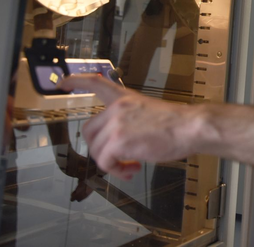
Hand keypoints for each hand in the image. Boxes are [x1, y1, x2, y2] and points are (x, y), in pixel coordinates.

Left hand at [57, 74, 203, 179]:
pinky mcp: (117, 142)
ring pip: (96, 150)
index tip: (63, 82)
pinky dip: (116, 171)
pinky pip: (105, 162)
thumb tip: (124, 140)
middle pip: (89, 131)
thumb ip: (130, 119)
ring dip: (111, 163)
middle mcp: (116, 108)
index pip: (96, 83)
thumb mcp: (148, 112)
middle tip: (118, 158)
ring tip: (130, 167)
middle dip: (100, 148)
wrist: (190, 126)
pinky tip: (132, 170)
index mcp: (124, 97)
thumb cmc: (177, 123)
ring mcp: (115, 124)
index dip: (76, 82)